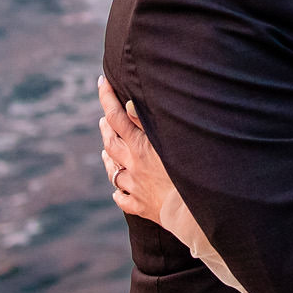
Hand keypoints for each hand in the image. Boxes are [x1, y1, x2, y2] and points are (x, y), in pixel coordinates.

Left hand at [97, 75, 188, 235]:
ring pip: (113, 172)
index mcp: (139, 147)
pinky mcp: (142, 206)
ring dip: (108, 159)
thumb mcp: (171, 142)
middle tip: (103, 118)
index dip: (107, 97)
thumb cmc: (189, 172)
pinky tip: (118, 191)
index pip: (116, 116)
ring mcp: (135, 188)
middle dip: (106, 128)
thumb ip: (148, 122)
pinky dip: (119, 193)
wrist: (191, 212)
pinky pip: (123, 199)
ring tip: (105, 151)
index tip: (101, 81)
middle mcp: (133, 166)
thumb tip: (127, 106)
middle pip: (111, 144)